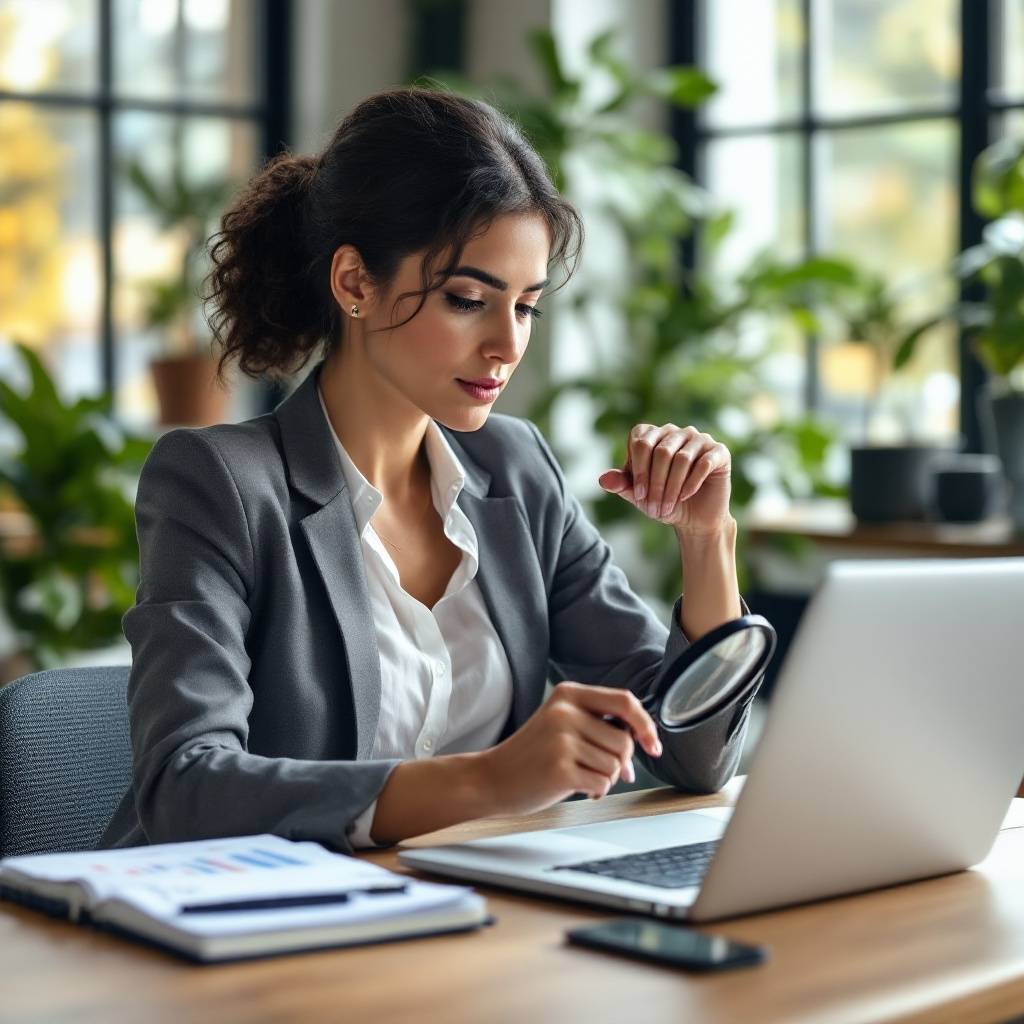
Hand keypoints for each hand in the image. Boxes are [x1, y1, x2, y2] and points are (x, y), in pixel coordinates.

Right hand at [478, 682, 662, 815]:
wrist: (492, 778)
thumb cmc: (533, 754)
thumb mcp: (562, 723)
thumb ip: (599, 723)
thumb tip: (643, 741)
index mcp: (569, 693)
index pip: (625, 701)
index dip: (645, 725)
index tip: (653, 745)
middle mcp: (565, 711)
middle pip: (624, 741)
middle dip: (619, 762)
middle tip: (595, 768)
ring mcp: (561, 740)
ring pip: (615, 765)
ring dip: (605, 778)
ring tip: (579, 775)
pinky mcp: (560, 769)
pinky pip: (602, 784)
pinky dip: (596, 792)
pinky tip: (576, 787)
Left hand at [598, 423, 732, 533]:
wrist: (694, 519)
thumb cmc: (664, 501)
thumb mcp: (639, 496)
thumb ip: (622, 485)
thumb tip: (603, 480)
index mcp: (653, 435)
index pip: (640, 441)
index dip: (637, 469)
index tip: (639, 495)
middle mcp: (675, 431)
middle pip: (660, 451)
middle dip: (654, 483)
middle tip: (653, 508)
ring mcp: (699, 438)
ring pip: (680, 458)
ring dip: (671, 487)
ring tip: (666, 508)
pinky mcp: (719, 451)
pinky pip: (703, 463)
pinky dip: (691, 483)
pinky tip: (685, 497)